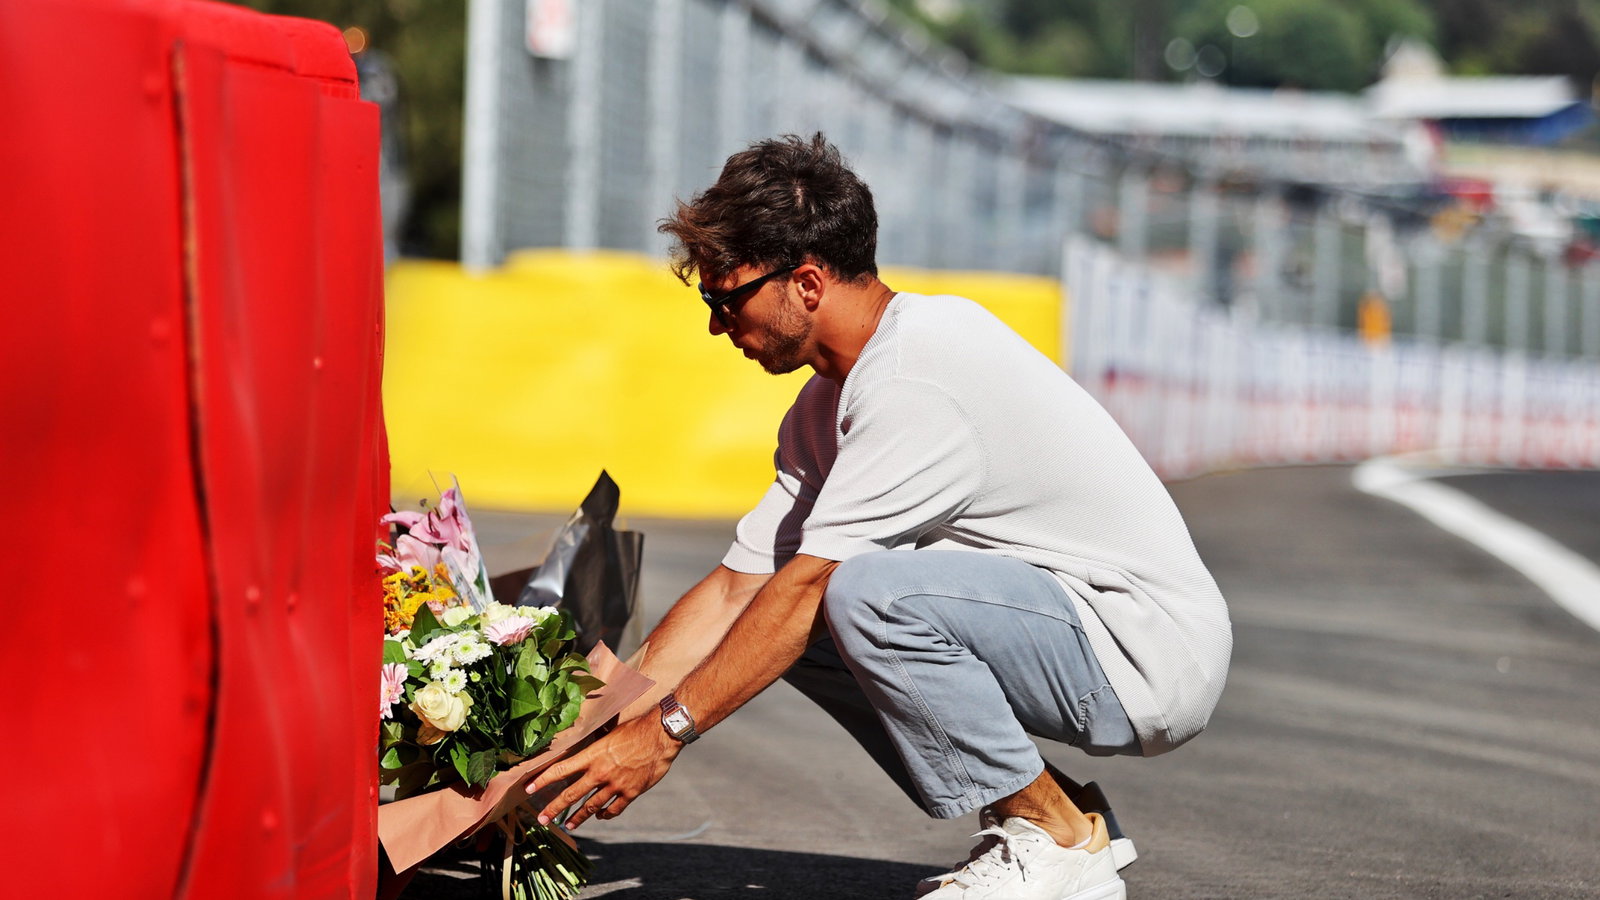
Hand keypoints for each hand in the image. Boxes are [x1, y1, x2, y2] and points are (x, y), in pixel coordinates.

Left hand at [528, 715, 679, 829]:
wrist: (661, 735)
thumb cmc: (636, 729)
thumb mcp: (610, 733)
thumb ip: (596, 746)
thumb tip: (584, 746)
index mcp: (592, 755)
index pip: (561, 770)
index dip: (543, 780)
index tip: (529, 788)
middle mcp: (600, 772)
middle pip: (571, 794)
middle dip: (554, 808)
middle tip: (542, 819)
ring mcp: (615, 785)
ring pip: (591, 806)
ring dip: (578, 817)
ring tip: (568, 825)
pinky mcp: (631, 793)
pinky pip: (614, 809)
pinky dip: (605, 814)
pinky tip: (601, 816)